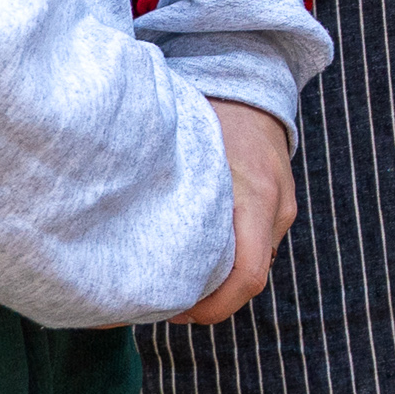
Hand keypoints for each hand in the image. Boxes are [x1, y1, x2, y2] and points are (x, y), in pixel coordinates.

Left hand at [169, 100, 297, 325]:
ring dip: (220, 279)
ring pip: (253, 263)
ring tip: (178, 279)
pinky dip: (230, 258)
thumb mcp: (182, 148)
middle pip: (249, 277)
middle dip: (211, 299)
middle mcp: (276, 204)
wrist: (250, 82)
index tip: (174, 311)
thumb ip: (161, 188)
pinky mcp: (282, 206)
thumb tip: (110, 240)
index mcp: (254, 192)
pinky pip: (257, 245)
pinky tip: (199, 252)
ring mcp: (284, 205)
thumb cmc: (206, 113)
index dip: (212, 306)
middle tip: (166, 305)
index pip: (247, 275)